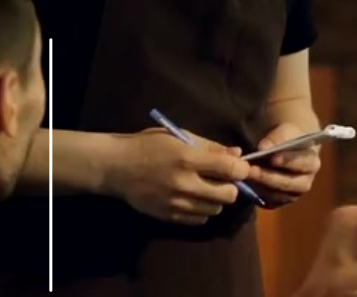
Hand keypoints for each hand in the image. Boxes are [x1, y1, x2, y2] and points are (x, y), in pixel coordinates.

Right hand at [102, 128, 251, 224]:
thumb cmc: (148, 146)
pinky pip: (199, 220)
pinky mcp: (168, 217)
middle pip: (229, 195)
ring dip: (215, 199)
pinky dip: (201, 210)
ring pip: (215, 209)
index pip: (231, 169)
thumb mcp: (179, 137)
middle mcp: (184, 184)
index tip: (239, 167)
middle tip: (222, 179)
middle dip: (231, 186)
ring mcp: (176, 204)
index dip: (241, 169)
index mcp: (188, 159)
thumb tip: (238, 155)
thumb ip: (210, 147)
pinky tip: (192, 199)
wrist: (115, 167)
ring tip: (204, 188)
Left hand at [247, 122, 321, 207]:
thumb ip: (277, 138)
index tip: (273, 157)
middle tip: (252, 170)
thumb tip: (264, 147)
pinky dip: (256, 194)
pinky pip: (267, 202)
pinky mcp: (278, 202)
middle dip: (269, 177)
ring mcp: (292, 195)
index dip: (288, 161)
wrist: (284, 151)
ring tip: (245, 176)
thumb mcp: (285, 132)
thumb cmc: (286, 140)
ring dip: (260, 186)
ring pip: (277, 195)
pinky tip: (245, 184)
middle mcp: (305, 182)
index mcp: (311, 163)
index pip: (304, 163)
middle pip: (290, 184)